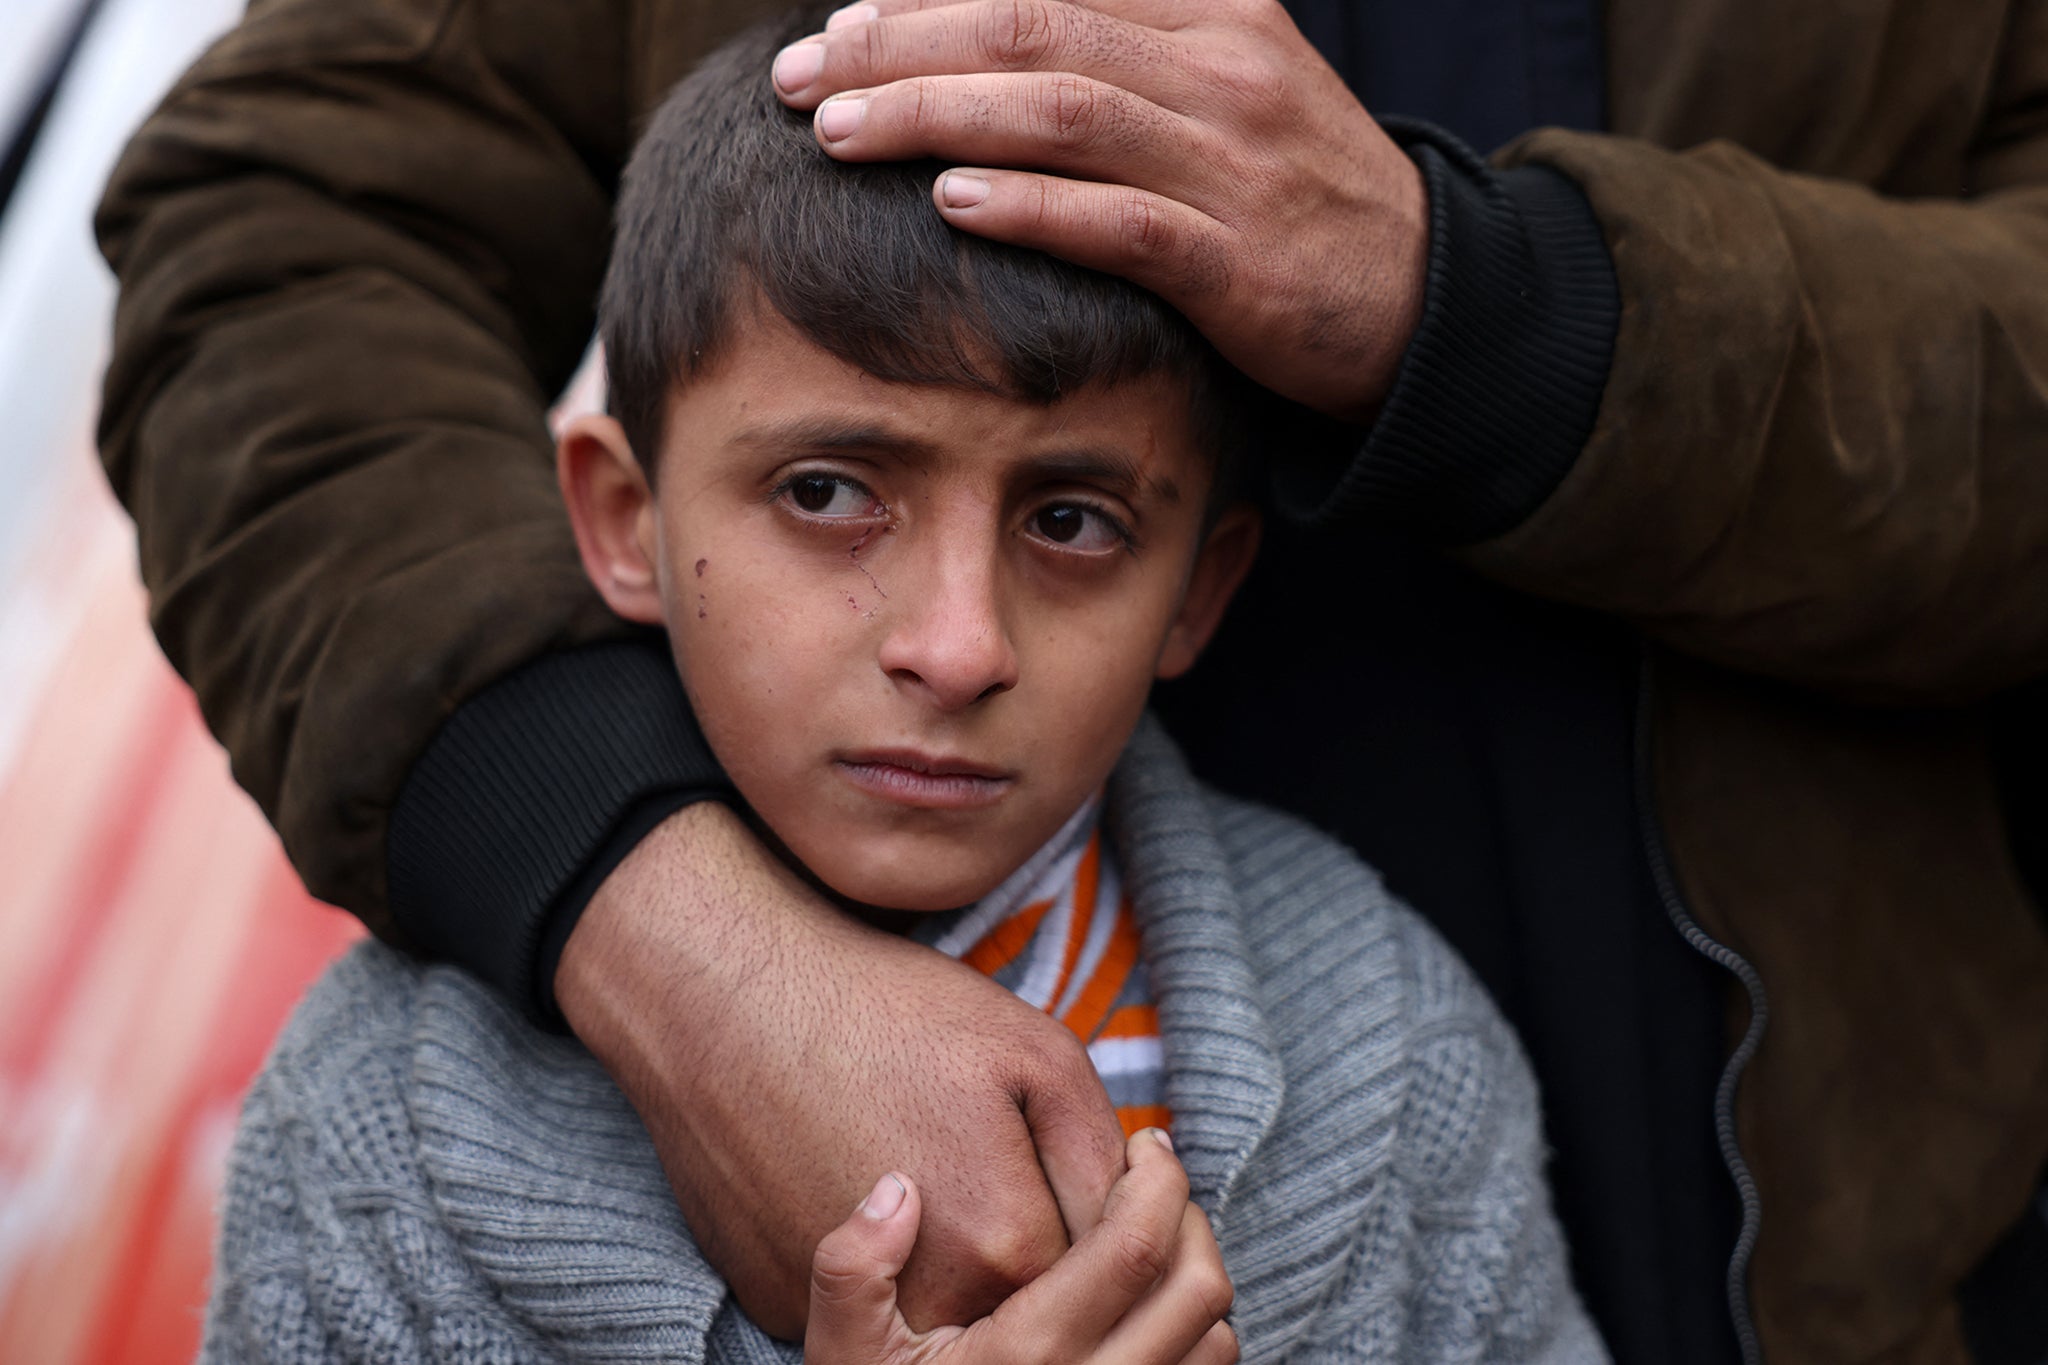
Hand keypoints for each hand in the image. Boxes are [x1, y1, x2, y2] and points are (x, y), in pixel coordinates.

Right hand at [556, 801, 1127, 1338]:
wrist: (726, 1002)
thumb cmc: (889, 1011)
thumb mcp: (1038, 1053)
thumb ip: (1104, 1152)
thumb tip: (1138, 1214)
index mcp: (1007, 1246)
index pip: (1113, 1273)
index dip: (1131, 1221)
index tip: (1128, 1171)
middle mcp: (931, 1310)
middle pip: (1039, 1312)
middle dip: (1068, 1256)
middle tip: (1053, 1177)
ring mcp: (845, 1320)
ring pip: (960, 1325)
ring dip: (987, 1276)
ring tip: (975, 1184)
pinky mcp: (783, 1309)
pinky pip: (878, 1313)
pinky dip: (899, 1275)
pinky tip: (892, 1192)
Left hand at [771, 0, 1427, 422]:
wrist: (1423, 299)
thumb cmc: (1292, 197)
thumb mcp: (1223, 91)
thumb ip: (1119, 56)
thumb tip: (983, 48)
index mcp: (1210, 12)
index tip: (838, 24)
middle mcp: (1221, 70)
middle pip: (1034, 32)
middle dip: (902, 47)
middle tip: (806, 75)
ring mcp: (1233, 163)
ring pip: (1064, 115)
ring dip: (937, 117)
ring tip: (841, 132)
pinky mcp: (1239, 262)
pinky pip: (1120, 224)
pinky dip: (1031, 207)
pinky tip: (950, 200)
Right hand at [807, 1131, 1238, 1364]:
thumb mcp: (842, 1352)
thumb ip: (852, 1267)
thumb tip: (898, 1189)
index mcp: (1028, 1355)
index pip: (1137, 1246)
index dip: (1161, 1179)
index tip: (1147, 1144)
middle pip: (1200, 1290)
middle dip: (1191, 1217)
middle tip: (1154, 1185)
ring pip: (1217, 1344)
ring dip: (1196, 1280)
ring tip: (1154, 1243)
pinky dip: (1196, 1338)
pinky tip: (1149, 1309)